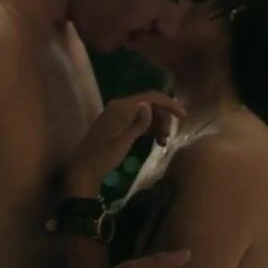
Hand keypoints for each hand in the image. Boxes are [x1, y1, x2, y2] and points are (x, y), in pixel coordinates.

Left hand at [67, 91, 185, 190]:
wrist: (83, 170)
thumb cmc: (103, 157)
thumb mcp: (123, 142)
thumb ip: (138, 123)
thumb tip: (148, 104)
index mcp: (121, 107)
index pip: (151, 97)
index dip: (169, 104)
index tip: (183, 117)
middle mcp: (120, 106)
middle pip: (150, 104)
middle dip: (163, 118)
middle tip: (168, 137)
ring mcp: (118, 115)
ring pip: (146, 113)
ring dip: (158, 125)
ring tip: (163, 142)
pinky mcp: (118, 124)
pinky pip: (138, 121)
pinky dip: (149, 129)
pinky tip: (156, 141)